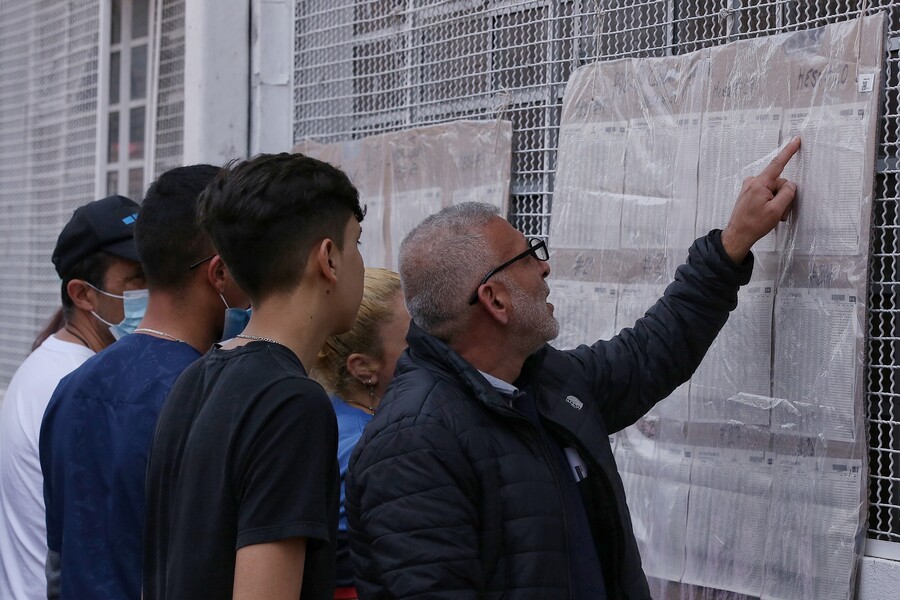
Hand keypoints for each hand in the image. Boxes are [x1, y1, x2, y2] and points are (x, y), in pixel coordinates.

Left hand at [721, 137, 800, 263]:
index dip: (788, 152)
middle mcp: (753, 182)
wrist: (737, 235)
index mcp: (759, 184)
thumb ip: (787, 193)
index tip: (796, 140)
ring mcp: (750, 187)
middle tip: (779, 213)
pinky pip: (766, 193)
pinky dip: (771, 203)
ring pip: (774, 190)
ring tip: (772, 216)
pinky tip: (767, 214)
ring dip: (778, 202)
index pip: (777, 164)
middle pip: (779, 183)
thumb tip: (790, 184)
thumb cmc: (754, 224)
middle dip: (784, 197)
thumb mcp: (776, 210)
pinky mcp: (749, 193)